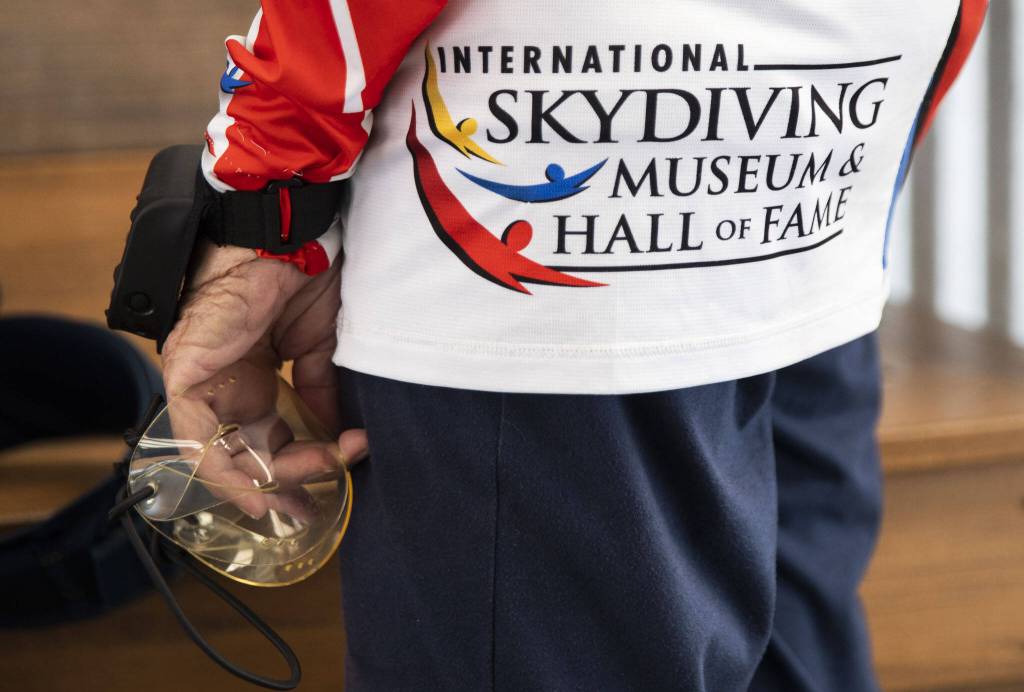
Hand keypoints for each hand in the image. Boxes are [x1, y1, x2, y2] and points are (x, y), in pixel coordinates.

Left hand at [158, 240, 367, 518]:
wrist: (287, 236)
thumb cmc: (305, 277)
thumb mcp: (323, 349)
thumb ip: (323, 395)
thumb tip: (338, 440)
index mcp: (255, 374)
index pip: (270, 435)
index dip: (299, 465)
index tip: (332, 484)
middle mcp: (226, 382)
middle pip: (248, 451)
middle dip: (283, 483)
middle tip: (316, 504)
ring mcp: (203, 378)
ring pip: (220, 452)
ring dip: (262, 480)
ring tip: (299, 496)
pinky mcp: (188, 372)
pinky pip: (196, 435)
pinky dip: (223, 469)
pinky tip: (258, 489)